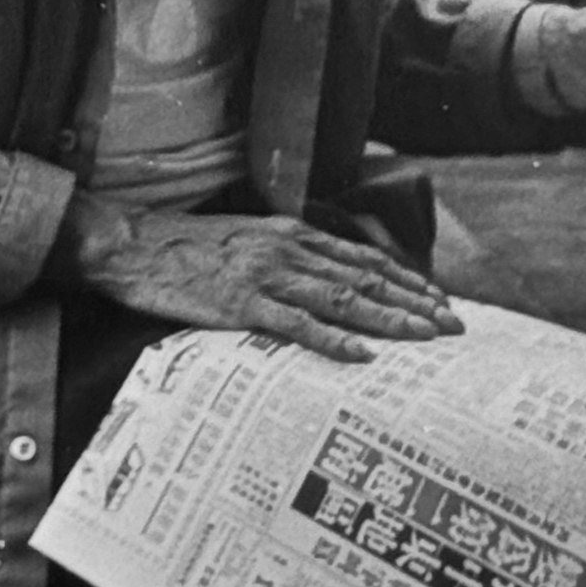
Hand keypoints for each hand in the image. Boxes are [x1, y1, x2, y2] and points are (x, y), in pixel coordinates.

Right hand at [55, 200, 463, 363]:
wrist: (131, 244)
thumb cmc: (185, 248)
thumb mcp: (244, 240)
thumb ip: (285, 256)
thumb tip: (325, 280)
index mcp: (288, 232)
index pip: (362, 257)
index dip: (406, 280)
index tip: (441, 301)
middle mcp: (285, 249)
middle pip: (364, 277)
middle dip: (414, 302)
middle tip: (454, 326)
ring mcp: (264, 275)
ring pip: (341, 298)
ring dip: (388, 318)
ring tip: (426, 339)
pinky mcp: (240, 303)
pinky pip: (295, 324)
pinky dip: (332, 339)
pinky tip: (362, 354)